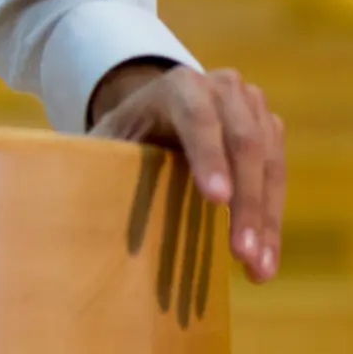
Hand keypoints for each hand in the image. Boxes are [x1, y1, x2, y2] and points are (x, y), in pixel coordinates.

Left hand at [88, 61, 285, 283]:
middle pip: (242, 143)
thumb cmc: (129, 131)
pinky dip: (272, 221)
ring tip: (256, 268)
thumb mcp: (108, 138)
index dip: (207, 156)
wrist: (159, 109)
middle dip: (245, 202)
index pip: (197, 116)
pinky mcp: (271, 130)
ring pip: (268, 164)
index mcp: (178, 85)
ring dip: (266, 220)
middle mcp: (223, 88)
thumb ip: (97, 156)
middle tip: (241, 253)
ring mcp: (253, 106)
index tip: (215, 199)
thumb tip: (73, 193)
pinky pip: (279, 178)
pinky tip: (264, 259)